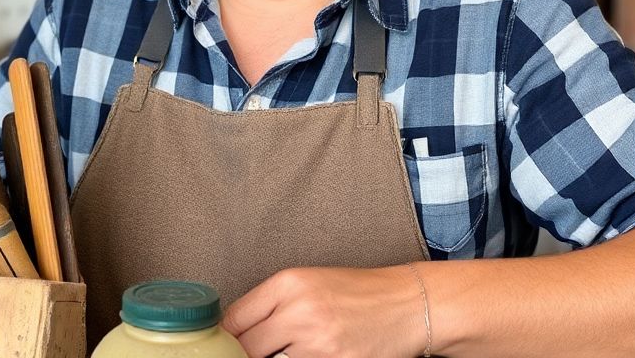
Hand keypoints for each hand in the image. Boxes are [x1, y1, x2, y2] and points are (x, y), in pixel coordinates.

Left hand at [222, 266, 425, 357]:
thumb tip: (233, 330)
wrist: (409, 304)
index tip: (225, 345)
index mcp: (289, 283)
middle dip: (247, 354)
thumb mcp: (310, 283)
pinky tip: (311, 355)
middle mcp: (300, 311)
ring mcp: (318, 344)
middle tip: (258, 351)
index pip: (234, 320)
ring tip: (296, 348)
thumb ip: (271, 303)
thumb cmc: (360, 292)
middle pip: (246, 349)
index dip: (226, 338)